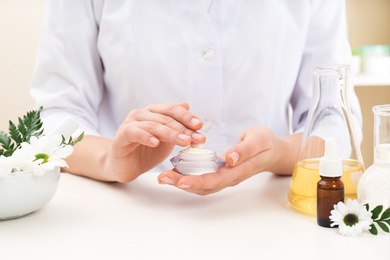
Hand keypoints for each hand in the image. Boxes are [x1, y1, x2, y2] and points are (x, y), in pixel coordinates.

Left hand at [157, 127, 299, 194]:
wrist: (272, 149)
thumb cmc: (265, 142)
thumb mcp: (258, 140)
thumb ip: (244, 150)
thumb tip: (229, 159)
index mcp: (238, 170)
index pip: (216, 180)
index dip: (197, 181)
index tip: (180, 179)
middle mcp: (230, 177)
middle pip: (204, 186)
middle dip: (183, 184)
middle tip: (163, 178)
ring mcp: (225, 176)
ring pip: (202, 185)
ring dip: (182, 183)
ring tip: (164, 177)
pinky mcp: (221, 172)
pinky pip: (203, 178)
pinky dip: (188, 177)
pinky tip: (176, 171)